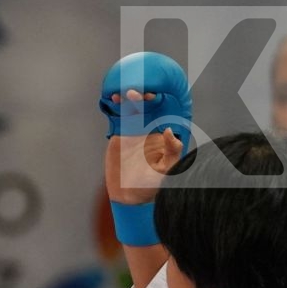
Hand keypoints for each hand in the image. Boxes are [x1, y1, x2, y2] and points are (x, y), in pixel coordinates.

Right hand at [104, 89, 185, 205]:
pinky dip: (115, 108)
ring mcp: (133, 132)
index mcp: (161, 135)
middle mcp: (148, 130)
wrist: (130, 195)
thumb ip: (173, 151)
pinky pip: (117, 119)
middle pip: (144, 108)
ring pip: (130, 110)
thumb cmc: (153, 185)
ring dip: (126, 100)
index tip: (151, 96)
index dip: (156, 103)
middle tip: (133, 92)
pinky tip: (113, 99)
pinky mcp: (119, 136)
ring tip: (121, 94)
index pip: (161, 114)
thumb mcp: (168, 170)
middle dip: (139, 97)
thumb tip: (169, 131)